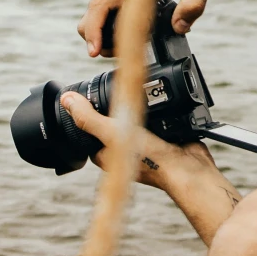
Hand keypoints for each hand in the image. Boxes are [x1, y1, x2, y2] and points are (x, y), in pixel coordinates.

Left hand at [60, 89, 239, 240]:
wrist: (189, 168)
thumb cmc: (151, 161)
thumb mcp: (114, 135)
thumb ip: (90, 119)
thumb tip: (66, 100)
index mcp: (107, 154)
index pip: (89, 131)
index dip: (86, 113)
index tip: (86, 94)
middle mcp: (125, 150)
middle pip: (113, 121)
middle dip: (115, 105)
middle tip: (115, 86)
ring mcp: (145, 143)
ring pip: (135, 117)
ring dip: (138, 104)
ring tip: (137, 87)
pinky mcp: (164, 135)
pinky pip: (157, 116)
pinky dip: (159, 105)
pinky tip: (160, 95)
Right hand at [77, 0, 215, 58]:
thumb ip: (193, 3)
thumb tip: (180, 27)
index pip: (101, 8)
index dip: (94, 31)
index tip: (94, 52)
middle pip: (90, 17)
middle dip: (96, 40)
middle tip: (119, 55)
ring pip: (94, 16)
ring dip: (101, 35)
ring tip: (123, 49)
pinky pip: (103, 13)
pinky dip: (106, 27)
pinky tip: (126, 37)